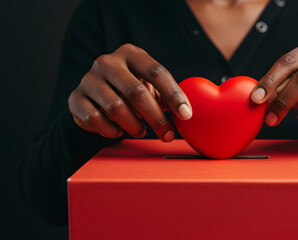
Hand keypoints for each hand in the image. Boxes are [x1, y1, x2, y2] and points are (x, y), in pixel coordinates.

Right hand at [68, 43, 191, 140]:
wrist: (96, 95)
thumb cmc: (131, 90)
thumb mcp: (150, 86)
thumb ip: (167, 95)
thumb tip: (187, 113)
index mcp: (131, 54)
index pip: (156, 72)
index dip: (174, 95)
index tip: (186, 115)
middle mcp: (107, 62)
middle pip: (136, 92)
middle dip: (156, 118)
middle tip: (167, 134)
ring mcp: (88, 79)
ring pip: (116, 108)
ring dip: (133, 126)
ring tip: (140, 131)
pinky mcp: (75, 98)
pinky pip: (95, 119)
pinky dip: (110, 130)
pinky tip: (118, 131)